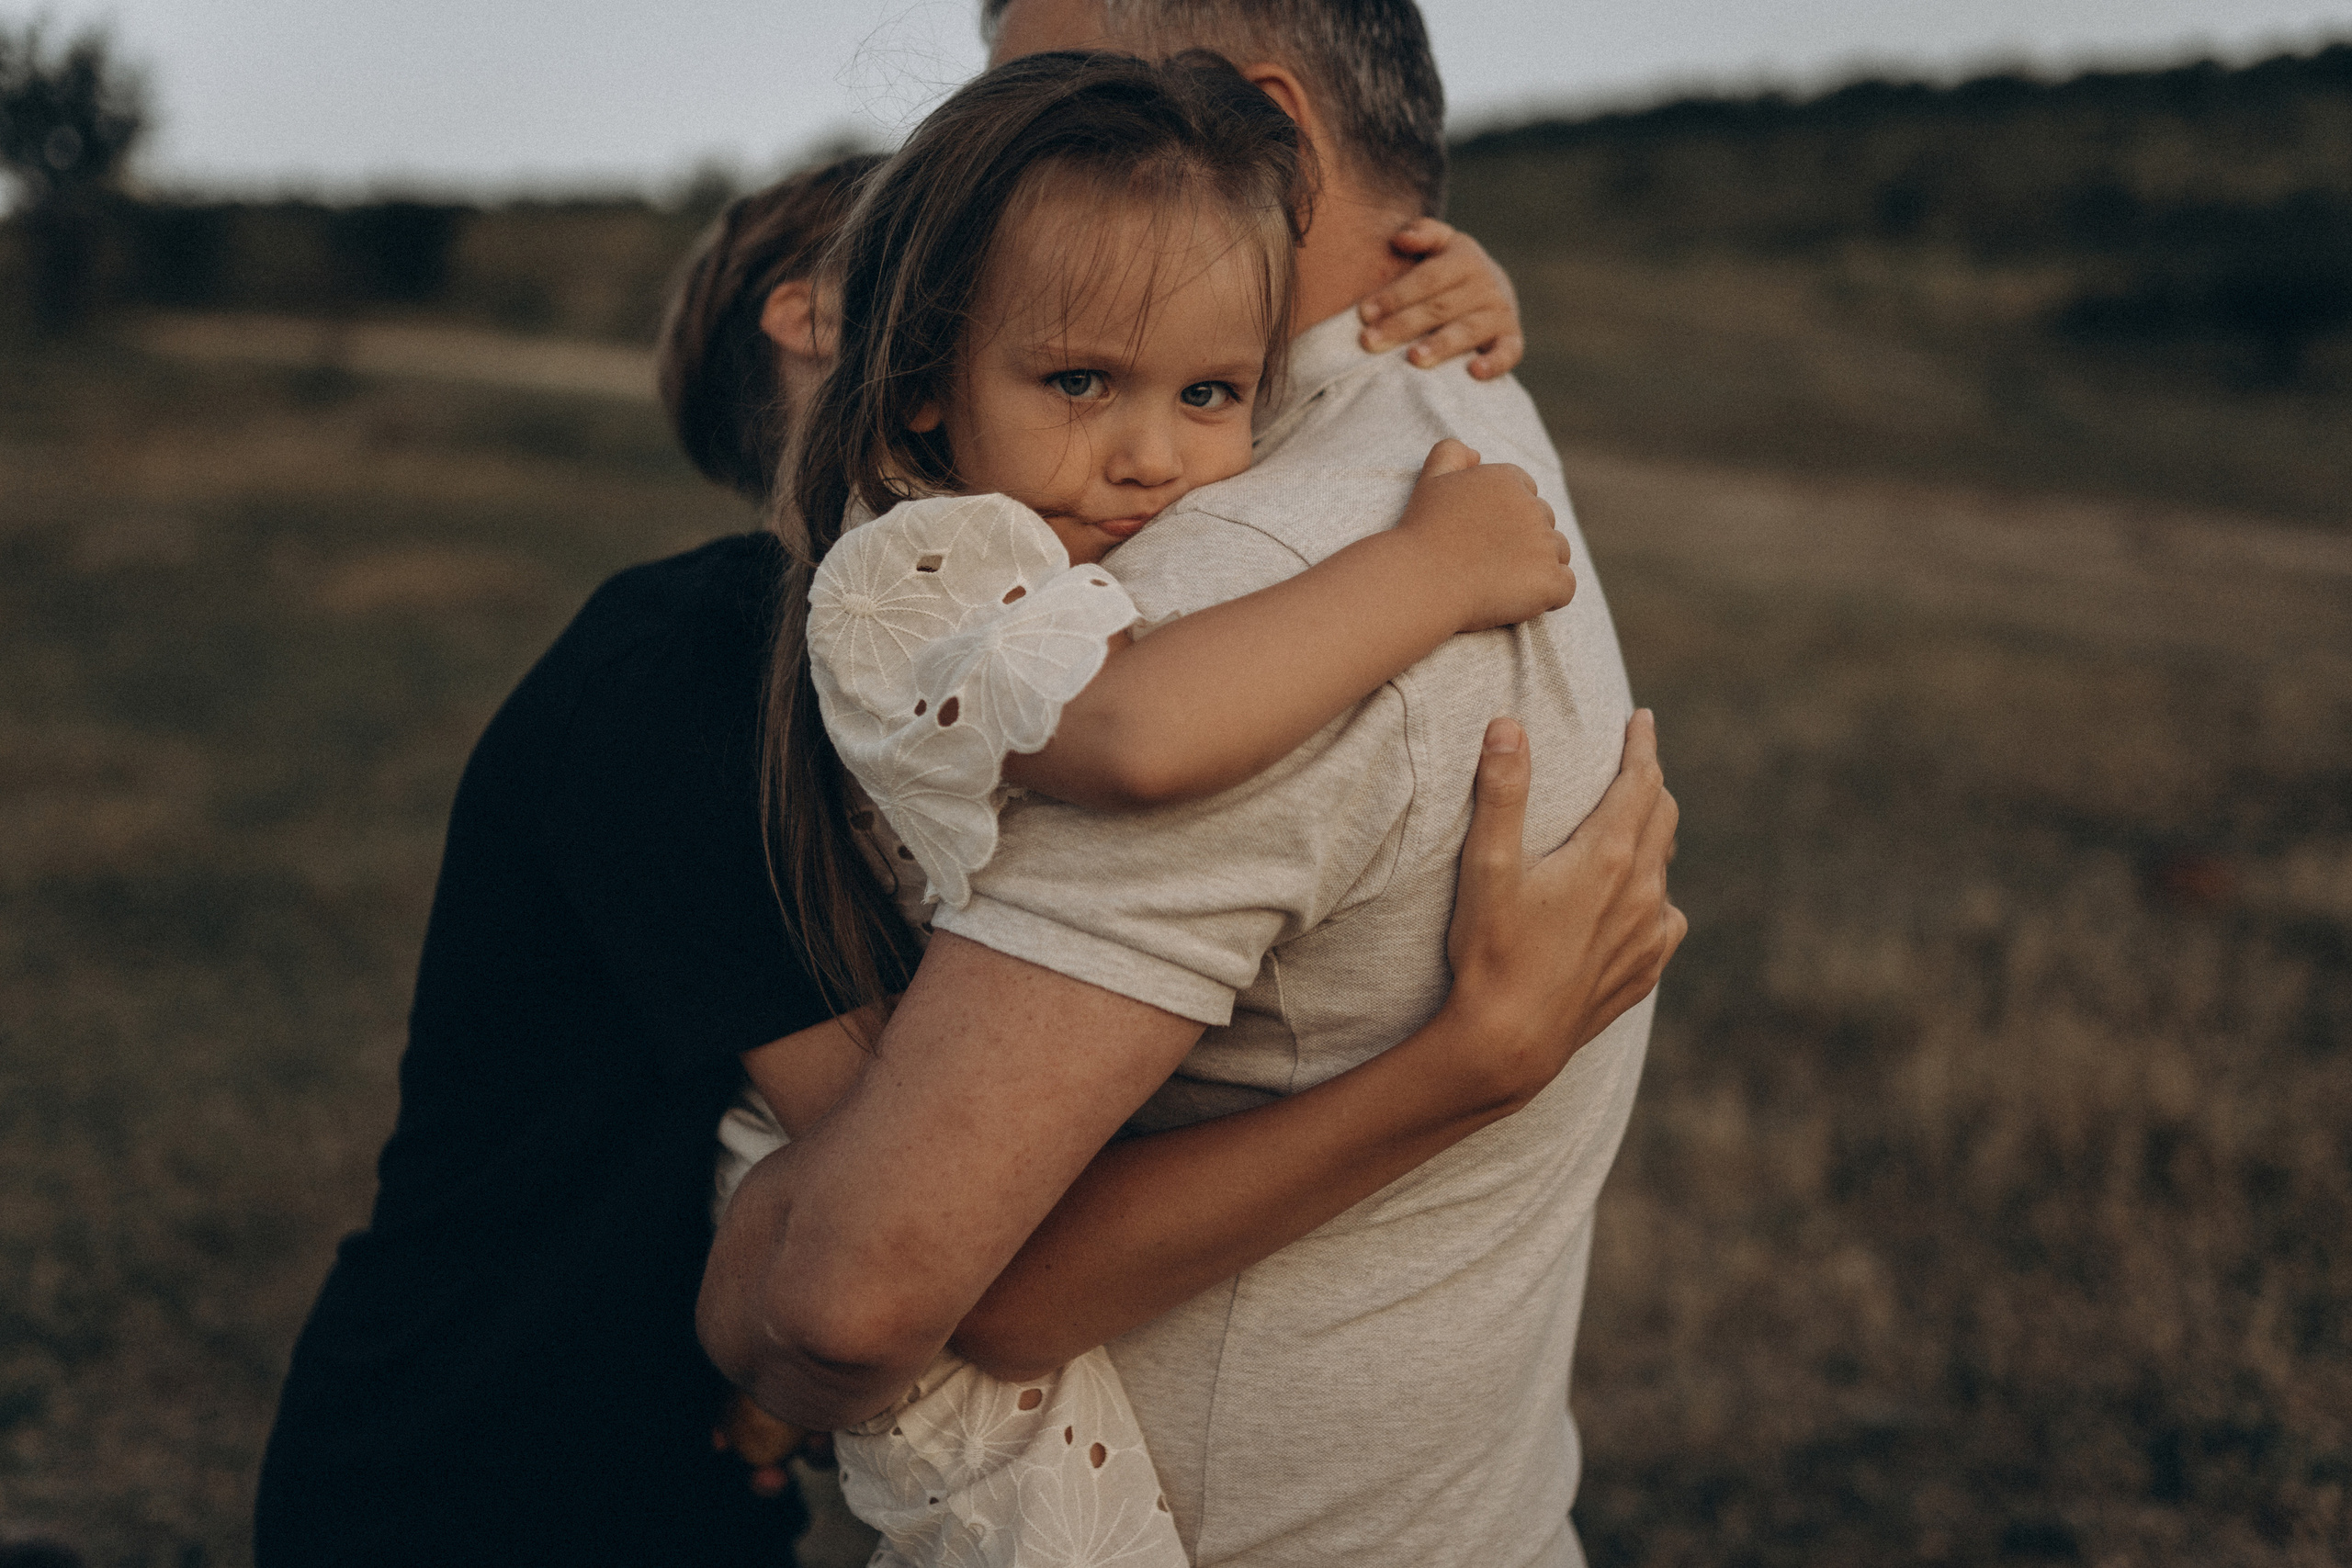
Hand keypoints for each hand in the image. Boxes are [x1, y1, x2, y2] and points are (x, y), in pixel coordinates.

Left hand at [1358, 219, 1524, 379]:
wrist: (1494, 289)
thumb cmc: (1450, 269)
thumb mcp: (1440, 244)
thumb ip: (1423, 233)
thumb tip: (1400, 238)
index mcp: (1465, 259)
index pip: (1426, 279)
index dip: (1395, 295)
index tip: (1364, 313)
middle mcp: (1486, 285)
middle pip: (1440, 307)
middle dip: (1403, 325)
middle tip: (1370, 342)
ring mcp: (1500, 314)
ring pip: (1467, 330)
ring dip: (1441, 345)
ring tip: (1413, 359)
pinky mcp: (1513, 340)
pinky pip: (1508, 353)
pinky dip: (1494, 363)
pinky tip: (1474, 373)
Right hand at [1397, 438, 1573, 632]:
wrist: (1422, 579)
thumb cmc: (1423, 534)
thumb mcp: (1430, 480)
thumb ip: (1451, 454)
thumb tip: (1477, 454)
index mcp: (1507, 480)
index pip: (1528, 496)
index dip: (1509, 521)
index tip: (1486, 539)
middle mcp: (1532, 507)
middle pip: (1545, 525)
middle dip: (1525, 543)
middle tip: (1487, 565)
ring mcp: (1544, 544)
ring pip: (1558, 554)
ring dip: (1538, 568)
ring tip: (1501, 583)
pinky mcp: (1550, 579)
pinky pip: (1564, 587)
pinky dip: (1549, 596)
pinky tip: (1519, 600)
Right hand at [1440, 712, 1684, 1112]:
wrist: (1512, 1041)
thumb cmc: (1491, 951)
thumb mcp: (1486, 866)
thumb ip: (1501, 792)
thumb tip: (1508, 725)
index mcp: (1608, 854)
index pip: (1641, 779)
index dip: (1642, 744)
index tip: (1643, 719)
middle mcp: (1644, 890)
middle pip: (1663, 815)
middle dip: (1650, 783)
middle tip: (1635, 764)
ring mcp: (1651, 934)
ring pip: (1666, 867)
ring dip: (1652, 840)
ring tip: (1633, 831)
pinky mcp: (1647, 969)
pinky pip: (1666, 918)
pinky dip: (1654, 897)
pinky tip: (1635, 905)